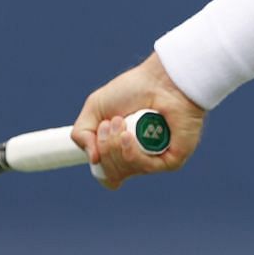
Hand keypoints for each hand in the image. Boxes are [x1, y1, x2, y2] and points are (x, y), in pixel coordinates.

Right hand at [70, 52, 205, 189]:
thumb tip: (93, 161)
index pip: (106, 175)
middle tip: (113, 122)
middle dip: (104, 147)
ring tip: (121, 122)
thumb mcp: (95, 108)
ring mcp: (156, 160)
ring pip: (124, 172)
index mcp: (123, 152)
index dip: (98, 160)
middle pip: (111, 174)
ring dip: (114, 146)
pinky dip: (130, 154)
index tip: (99, 133)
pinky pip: (145, 168)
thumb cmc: (133, 89)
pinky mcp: (172, 159)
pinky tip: (128, 136)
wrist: (160, 79)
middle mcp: (140, 159)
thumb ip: (81, 134)